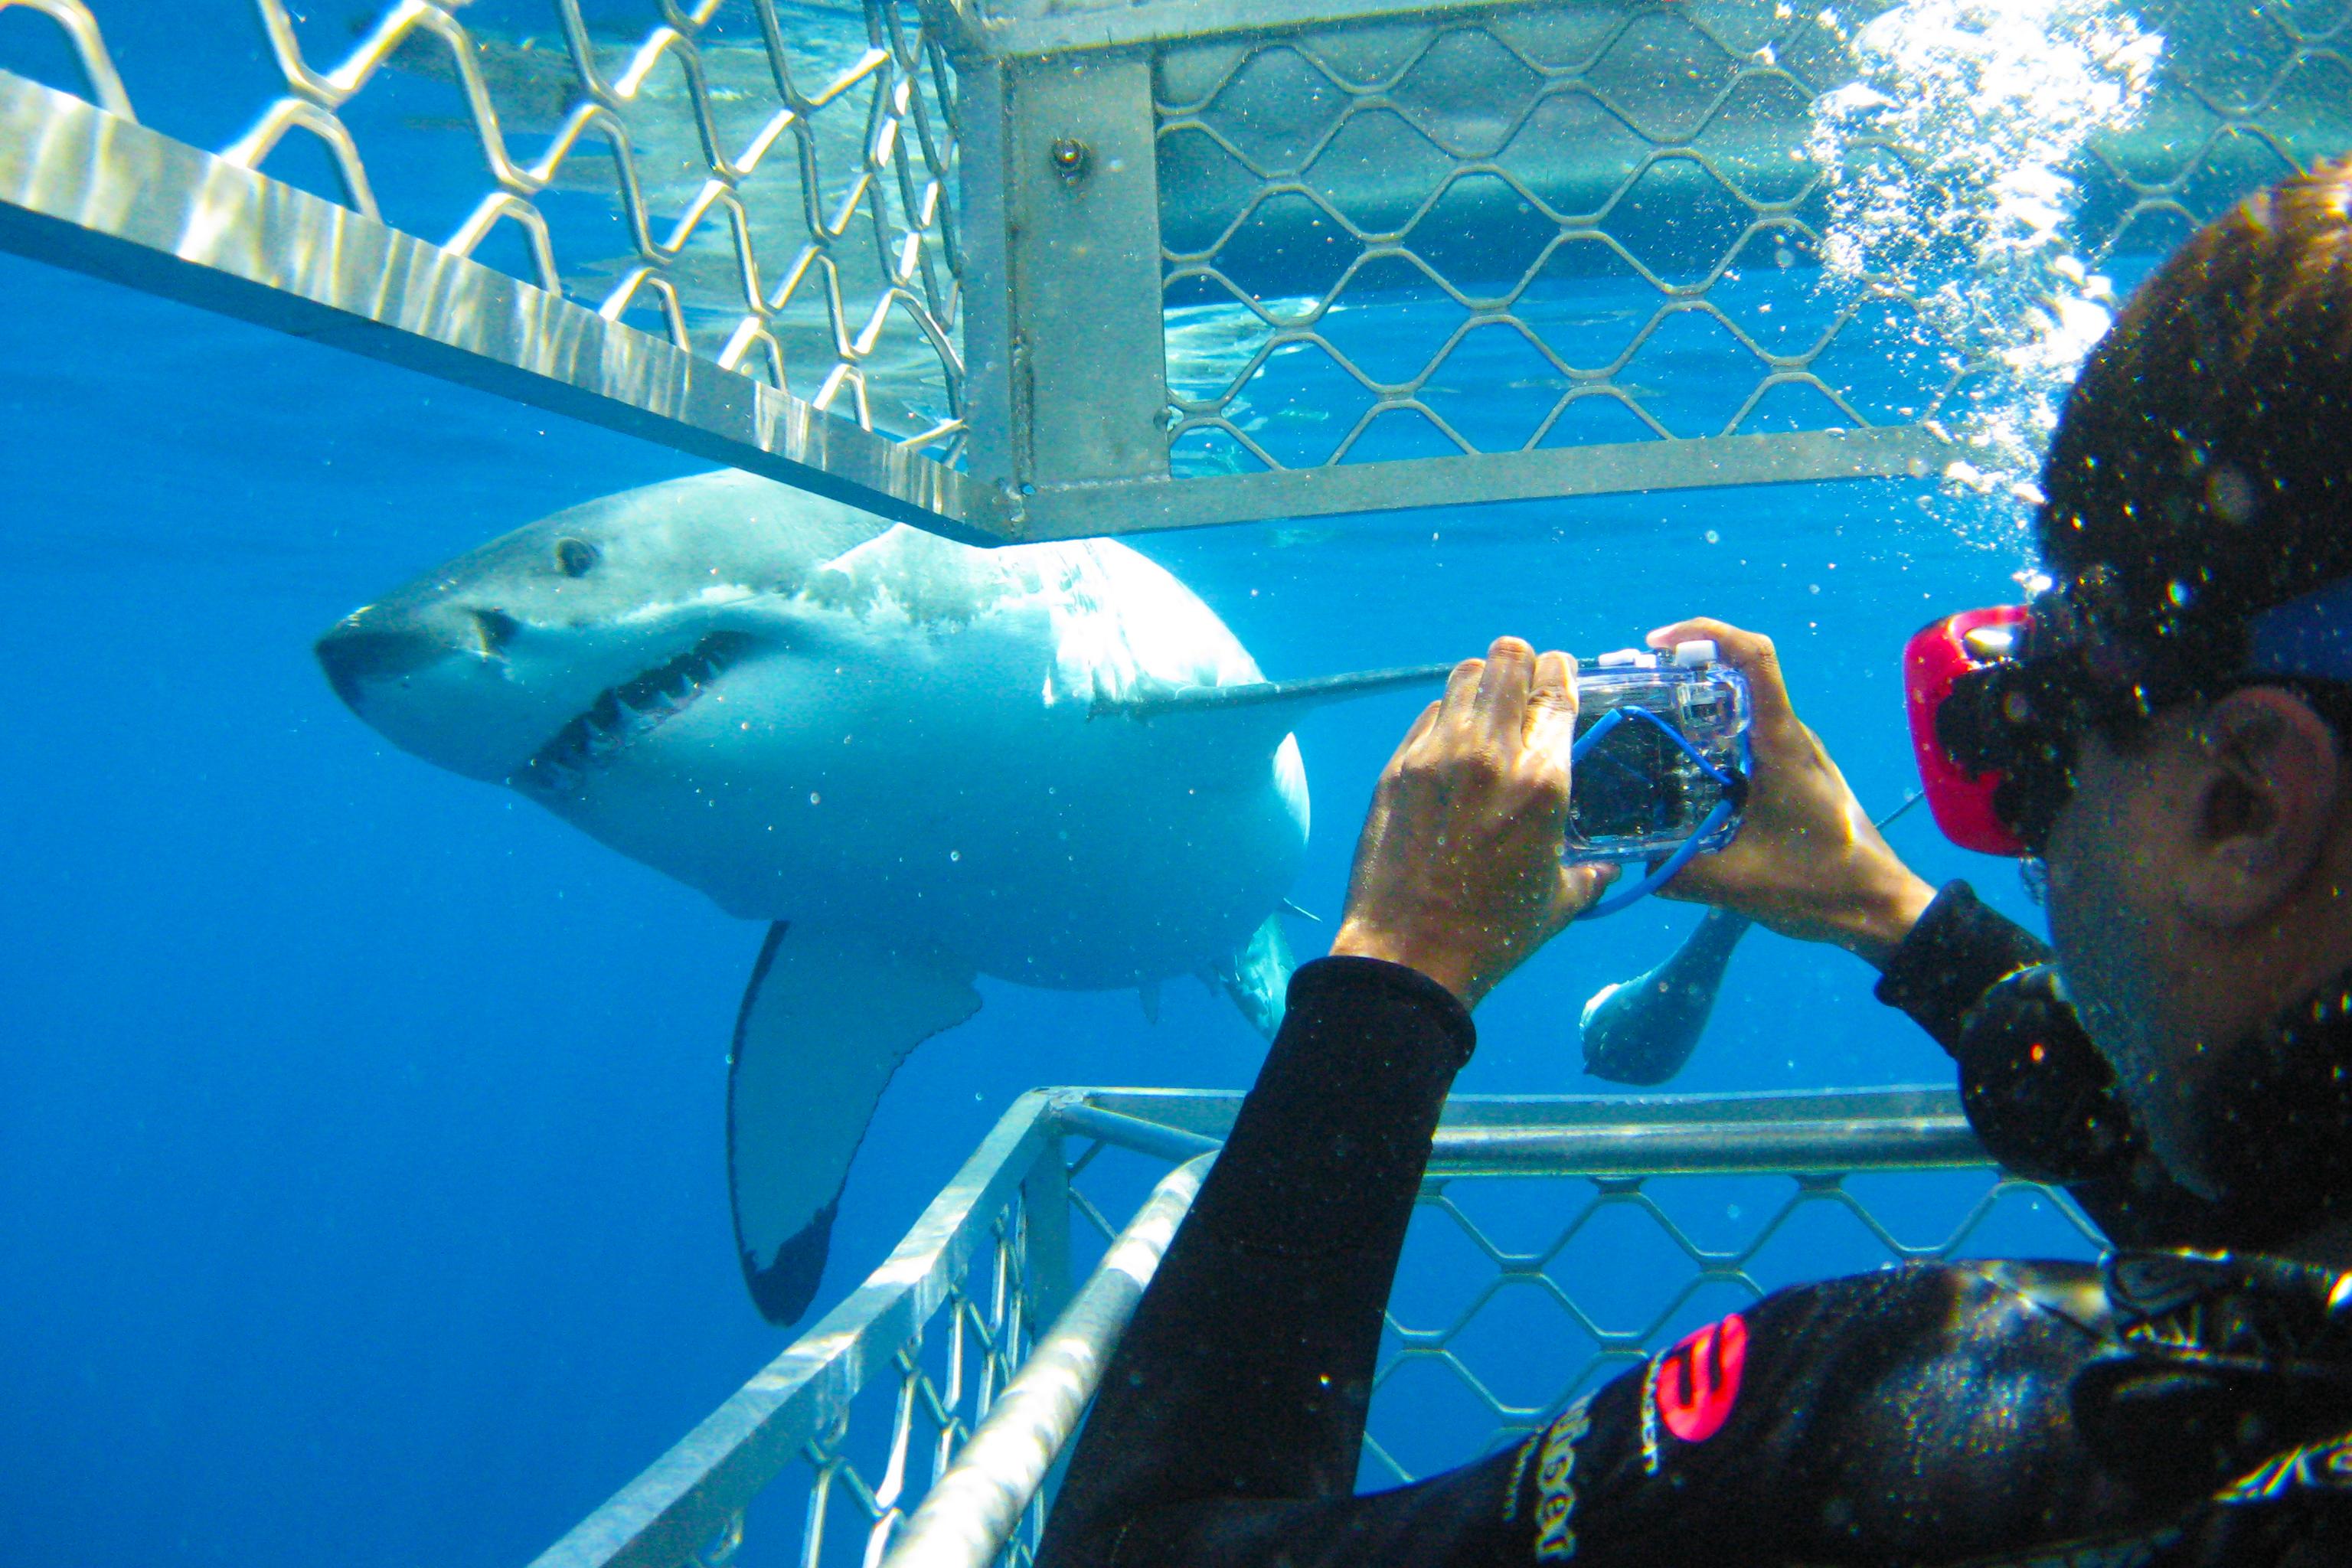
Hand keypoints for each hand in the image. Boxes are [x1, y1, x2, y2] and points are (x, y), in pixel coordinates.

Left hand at [1330, 638, 1616, 1007]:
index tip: (1560, 675)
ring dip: (1483, 682)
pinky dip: (1447, 717)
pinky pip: (1429, 714)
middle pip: (1509, 659)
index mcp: (1544, 781)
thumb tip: (1607, 867)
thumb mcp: (1559, 901)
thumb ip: (1590, 873)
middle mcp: (1492, 754)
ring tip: (1488, 707)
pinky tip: (1453, 744)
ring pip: (1464, 675)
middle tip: (1524, 684)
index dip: (1562, 672)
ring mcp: (1438, 755)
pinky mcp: (1399, 767)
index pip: (1558, 688)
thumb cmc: (1493, 935)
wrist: (1410, 952)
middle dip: (1522, 663)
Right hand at [1644, 618, 1932, 966]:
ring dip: (1699, 707)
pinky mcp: (1797, 777)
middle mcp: (1791, 740)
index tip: (1658, 646)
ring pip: (1744, 710)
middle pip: (1741, 676)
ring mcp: (1797, 757)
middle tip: (1636, 692)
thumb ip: (1678, 874)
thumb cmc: (1823, 887)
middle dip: (1686, 670)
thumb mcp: (1737, 885)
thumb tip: (1633, 865)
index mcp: (1782, 746)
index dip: (1705, 633)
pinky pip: (1750, 740)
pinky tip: (1684, 774)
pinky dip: (1714, 741)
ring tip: (1649, 729)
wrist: (1883, 910)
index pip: (1753, 657)